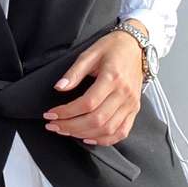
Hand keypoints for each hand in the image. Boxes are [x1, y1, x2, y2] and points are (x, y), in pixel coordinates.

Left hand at [43, 28, 145, 145]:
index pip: (87, 103)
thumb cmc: (113, 47)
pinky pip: (122, 132)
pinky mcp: (134, 109)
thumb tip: (59, 87)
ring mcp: (131, 104)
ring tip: (66, 131)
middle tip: (53, 125)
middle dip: (71, 126)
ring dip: (84, 134)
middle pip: (96, 120)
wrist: (137, 46)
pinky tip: (89, 138)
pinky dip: (105, 140)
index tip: (51, 114)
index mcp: (112, 78)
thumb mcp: (90, 53)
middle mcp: (124, 94)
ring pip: (108, 129)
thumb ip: (74, 72)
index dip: (66, 112)